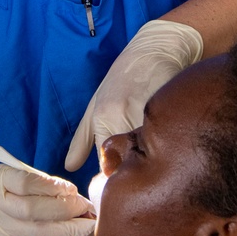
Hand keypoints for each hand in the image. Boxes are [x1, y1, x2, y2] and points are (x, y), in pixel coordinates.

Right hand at [0, 164, 94, 235]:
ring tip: (88, 227)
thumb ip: (35, 182)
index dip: (52, 187)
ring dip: (67, 230)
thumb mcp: (7, 178)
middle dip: (66, 209)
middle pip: (33, 209)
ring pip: (36, 231)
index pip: (26, 182)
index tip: (72, 190)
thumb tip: (71, 193)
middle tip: (87, 208)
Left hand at [65, 20, 202, 170]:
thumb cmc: (121, 79)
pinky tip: (166, 142)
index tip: (117, 184)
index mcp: (103, 118)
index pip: (106, 167)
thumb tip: (69, 166)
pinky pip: (166, 139)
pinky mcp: (167, 109)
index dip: (112, 180)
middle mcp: (122, 116)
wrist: (153, 51)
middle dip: (132, 173)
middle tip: (136, 175)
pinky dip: (165, 145)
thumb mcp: (95, 106)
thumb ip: (81, 140)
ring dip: (150, 161)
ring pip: (148, 154)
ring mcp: (145, 112)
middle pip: (129, 163)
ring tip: (151, 157)